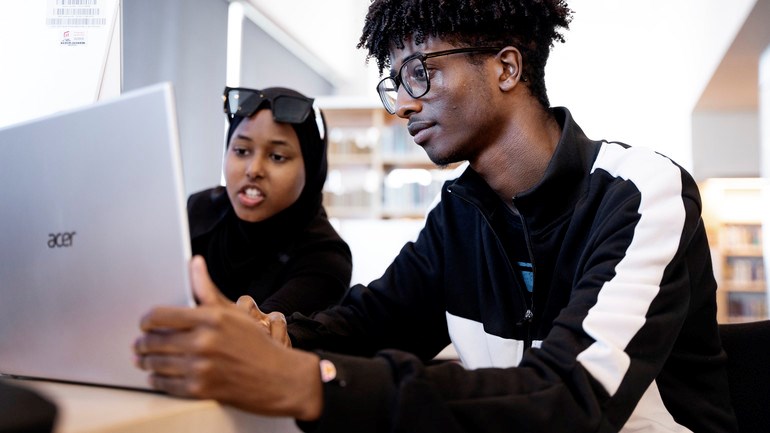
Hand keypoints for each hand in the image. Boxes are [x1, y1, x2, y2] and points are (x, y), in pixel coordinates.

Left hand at [133, 256, 321, 419]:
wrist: (278, 378)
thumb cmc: (256, 344)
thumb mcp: (234, 312)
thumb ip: (206, 288)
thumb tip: (194, 263)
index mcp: (210, 318)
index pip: (160, 316)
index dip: (146, 321)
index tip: (145, 324)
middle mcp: (204, 341)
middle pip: (154, 341)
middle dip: (142, 344)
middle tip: (140, 344)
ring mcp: (201, 367)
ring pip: (157, 363)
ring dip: (146, 362)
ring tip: (144, 359)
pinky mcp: (200, 389)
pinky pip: (166, 384)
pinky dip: (157, 380)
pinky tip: (157, 375)